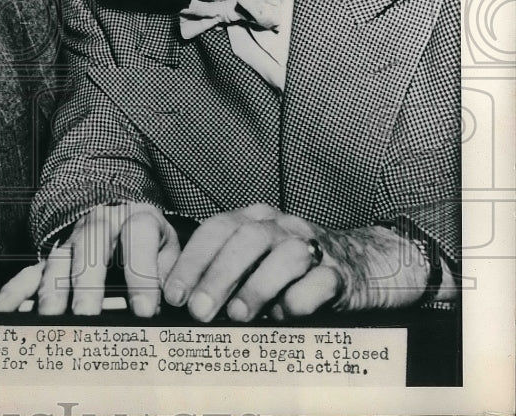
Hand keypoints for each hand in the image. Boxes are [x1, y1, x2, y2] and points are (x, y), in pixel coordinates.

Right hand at [0, 203, 179, 316]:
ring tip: (49, 320)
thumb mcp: (168, 246)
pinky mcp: (51, 255)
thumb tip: (179, 302)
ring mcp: (71, 240)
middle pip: (90, 250)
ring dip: (52, 291)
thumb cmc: (147, 238)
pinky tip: (4, 309)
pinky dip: (16, 290)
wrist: (115, 206)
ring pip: (58, 262)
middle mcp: (99, 226)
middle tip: (86, 317)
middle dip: (87, 285)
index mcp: (135, 219)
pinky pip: (30, 270)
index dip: (141, 276)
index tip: (145, 311)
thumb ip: (172, 271)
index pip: (138, 240)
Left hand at [162, 204, 431, 321]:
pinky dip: (300, 299)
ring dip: (257, 285)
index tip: (174, 295)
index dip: (192, 261)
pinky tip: (284, 315)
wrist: (360, 265)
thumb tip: (180, 303)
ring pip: (285, 255)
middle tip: (199, 311)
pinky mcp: (340, 274)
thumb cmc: (287, 272)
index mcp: (253, 219)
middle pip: (247, 239)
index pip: (216, 229)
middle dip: (218, 275)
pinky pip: (321, 281)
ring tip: (236, 315)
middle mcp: (281, 226)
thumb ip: (219, 273)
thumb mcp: (251, 262)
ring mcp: (313, 247)